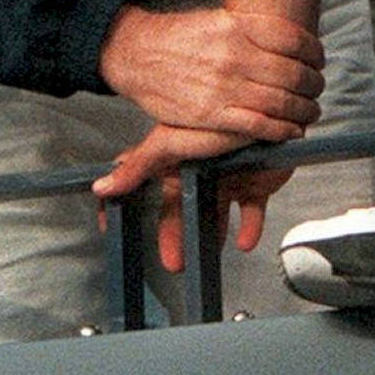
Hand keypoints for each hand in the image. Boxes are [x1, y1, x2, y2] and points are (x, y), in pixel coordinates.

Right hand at [92, 122, 292, 272]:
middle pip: (180, 207)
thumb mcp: (170, 143)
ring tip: (204, 258)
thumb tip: (101, 185)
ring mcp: (229, 176)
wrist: (273, 113)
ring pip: (215, 214)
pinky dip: (250, 227)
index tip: (111, 221)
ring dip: (210, 237)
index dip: (127, 198)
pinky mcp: (257, 182)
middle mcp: (201, 168)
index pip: (144, 178)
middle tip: (171, 261)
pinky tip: (244, 240)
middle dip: (174, 235)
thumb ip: (138, 164)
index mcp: (177, 157)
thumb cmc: (221, 120)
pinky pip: (252, 211)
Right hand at [97, 4, 324, 139]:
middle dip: (313, 83)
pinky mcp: (213, 114)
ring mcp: (225, 85)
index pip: (293, 39)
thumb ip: (252, 30)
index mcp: (238, 27)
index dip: (313, 51)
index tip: (318, 59)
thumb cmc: (180, 35)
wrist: (139, 54)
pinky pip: (259, 125)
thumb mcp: (219, 19)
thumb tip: (288, 41)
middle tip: (317, 87)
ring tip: (310, 110)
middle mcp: (235, 55)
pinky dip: (282, 130)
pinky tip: (292, 130)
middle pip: (292, 72)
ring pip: (281, 101)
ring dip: (304, 109)